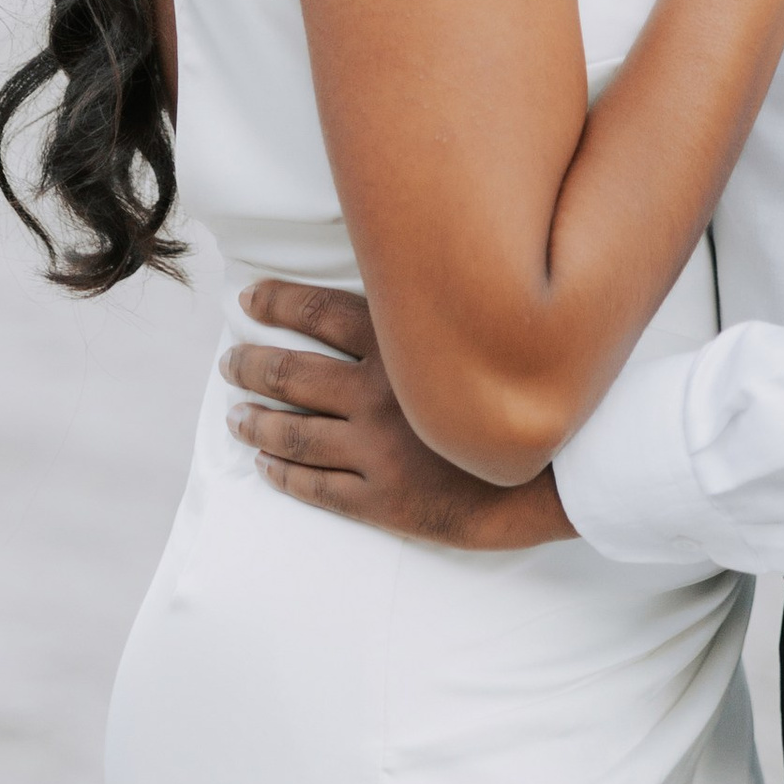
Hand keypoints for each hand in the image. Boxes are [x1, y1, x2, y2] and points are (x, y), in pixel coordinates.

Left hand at [224, 280, 575, 547]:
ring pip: (294, 435)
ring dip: (257, 423)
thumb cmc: (521, 393)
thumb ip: (433, 314)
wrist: (554, 476)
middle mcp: (378, 396)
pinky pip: (317, 488)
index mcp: (400, 349)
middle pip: (293, 374)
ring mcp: (376, 451)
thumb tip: (398, 283)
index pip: (318, 311)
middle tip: (230, 362)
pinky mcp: (381, 500)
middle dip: (252, 365)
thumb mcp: (478, 336)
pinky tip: (266, 469)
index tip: (247, 297)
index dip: (276, 301)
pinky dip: (283, 477)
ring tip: (235, 416)